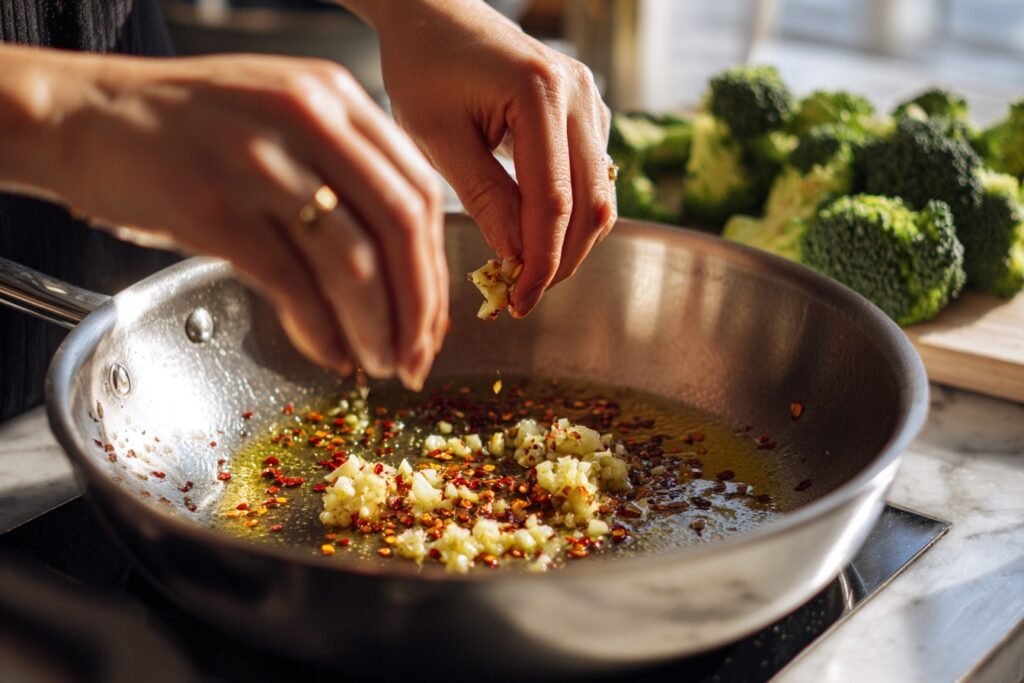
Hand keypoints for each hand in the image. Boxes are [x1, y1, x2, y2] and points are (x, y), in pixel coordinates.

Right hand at [9, 48, 445, 388]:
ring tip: (381, 362)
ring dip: (377, 325)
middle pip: (400, 226)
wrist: (85, 113)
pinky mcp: (212, 205)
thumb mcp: (281, 117)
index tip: (435, 319)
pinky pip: (290, 281)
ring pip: (353, 260)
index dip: (436, 268)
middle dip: (420, 306)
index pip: (418, 191)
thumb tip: (398, 266)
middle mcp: (307, 118)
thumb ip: (343, 168)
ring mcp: (259, 161)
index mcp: (335, 97)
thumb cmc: (188, 126)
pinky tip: (330, 353)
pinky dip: (320, 329)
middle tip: (418, 356)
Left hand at [350, 0, 615, 316]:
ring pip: (600, 194)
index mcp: (539, 93)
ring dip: (571, 242)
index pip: (553, 201)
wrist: (434, 15)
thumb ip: (483, 197)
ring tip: (529, 274)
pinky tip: (536, 236)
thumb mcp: (438, 138)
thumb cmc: (423, 68)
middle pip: (591, 203)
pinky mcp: (587, 111)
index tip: (518, 301)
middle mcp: (579, 93)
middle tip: (524, 298)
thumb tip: (515, 258)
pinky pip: (592, 176)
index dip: (541, 261)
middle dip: (562, 260)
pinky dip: (571, 214)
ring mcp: (590, 99)